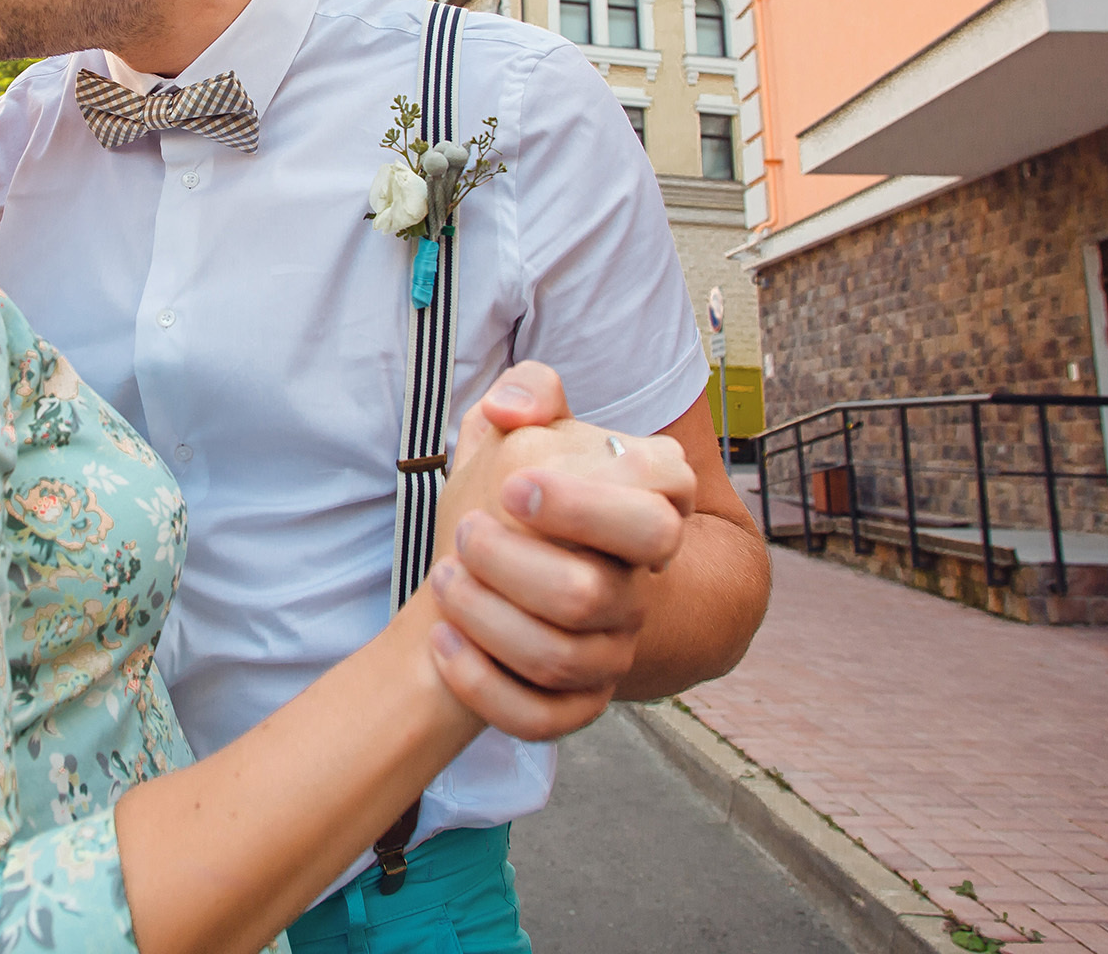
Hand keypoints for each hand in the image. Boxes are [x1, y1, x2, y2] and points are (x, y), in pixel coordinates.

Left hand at [424, 362, 695, 739]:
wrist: (482, 571)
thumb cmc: (508, 494)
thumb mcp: (518, 429)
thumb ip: (528, 392)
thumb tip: (513, 409)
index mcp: (643, 504)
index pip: (664, 500)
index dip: (585, 501)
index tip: (512, 487)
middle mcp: (638, 582)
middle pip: (601, 592)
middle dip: (519, 566)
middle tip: (469, 533)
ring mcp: (615, 646)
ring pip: (562, 655)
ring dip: (485, 615)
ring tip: (443, 576)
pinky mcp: (580, 701)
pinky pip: (543, 715)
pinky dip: (483, 684)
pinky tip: (445, 641)